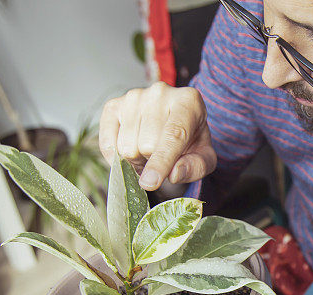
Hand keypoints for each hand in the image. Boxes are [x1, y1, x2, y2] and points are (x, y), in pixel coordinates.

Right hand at [98, 81, 216, 190]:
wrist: (174, 123)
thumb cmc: (191, 141)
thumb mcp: (204, 158)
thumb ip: (195, 167)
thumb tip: (174, 173)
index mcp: (188, 102)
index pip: (173, 135)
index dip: (161, 162)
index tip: (151, 183)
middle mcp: (160, 93)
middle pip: (147, 145)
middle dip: (153, 162)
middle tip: (162, 160)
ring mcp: (134, 96)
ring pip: (126, 146)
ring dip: (137, 160)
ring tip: (149, 153)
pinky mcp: (114, 105)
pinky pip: (108, 143)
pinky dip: (116, 158)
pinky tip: (131, 152)